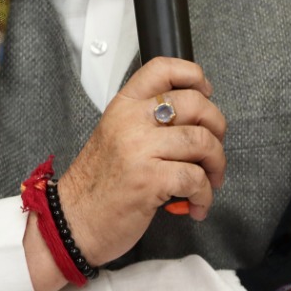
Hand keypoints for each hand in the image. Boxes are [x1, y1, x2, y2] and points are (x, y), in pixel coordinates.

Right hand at [55, 56, 226, 268]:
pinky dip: (205, 195)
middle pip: (196, 103)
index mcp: (123, 107)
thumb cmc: (96, 185)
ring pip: (203, 141)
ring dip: (216, 165)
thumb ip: (147, 123)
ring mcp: (140, 149)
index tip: (206, 91)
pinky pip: (196, 179)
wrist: (73, 221)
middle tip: (213, 150)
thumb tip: (194, 123)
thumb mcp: (115, 137)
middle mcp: (131, 122)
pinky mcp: (150, 179)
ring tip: (209, 182)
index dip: (192, 75)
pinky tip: (196, 205)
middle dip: (217, 128)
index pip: (162, 68)